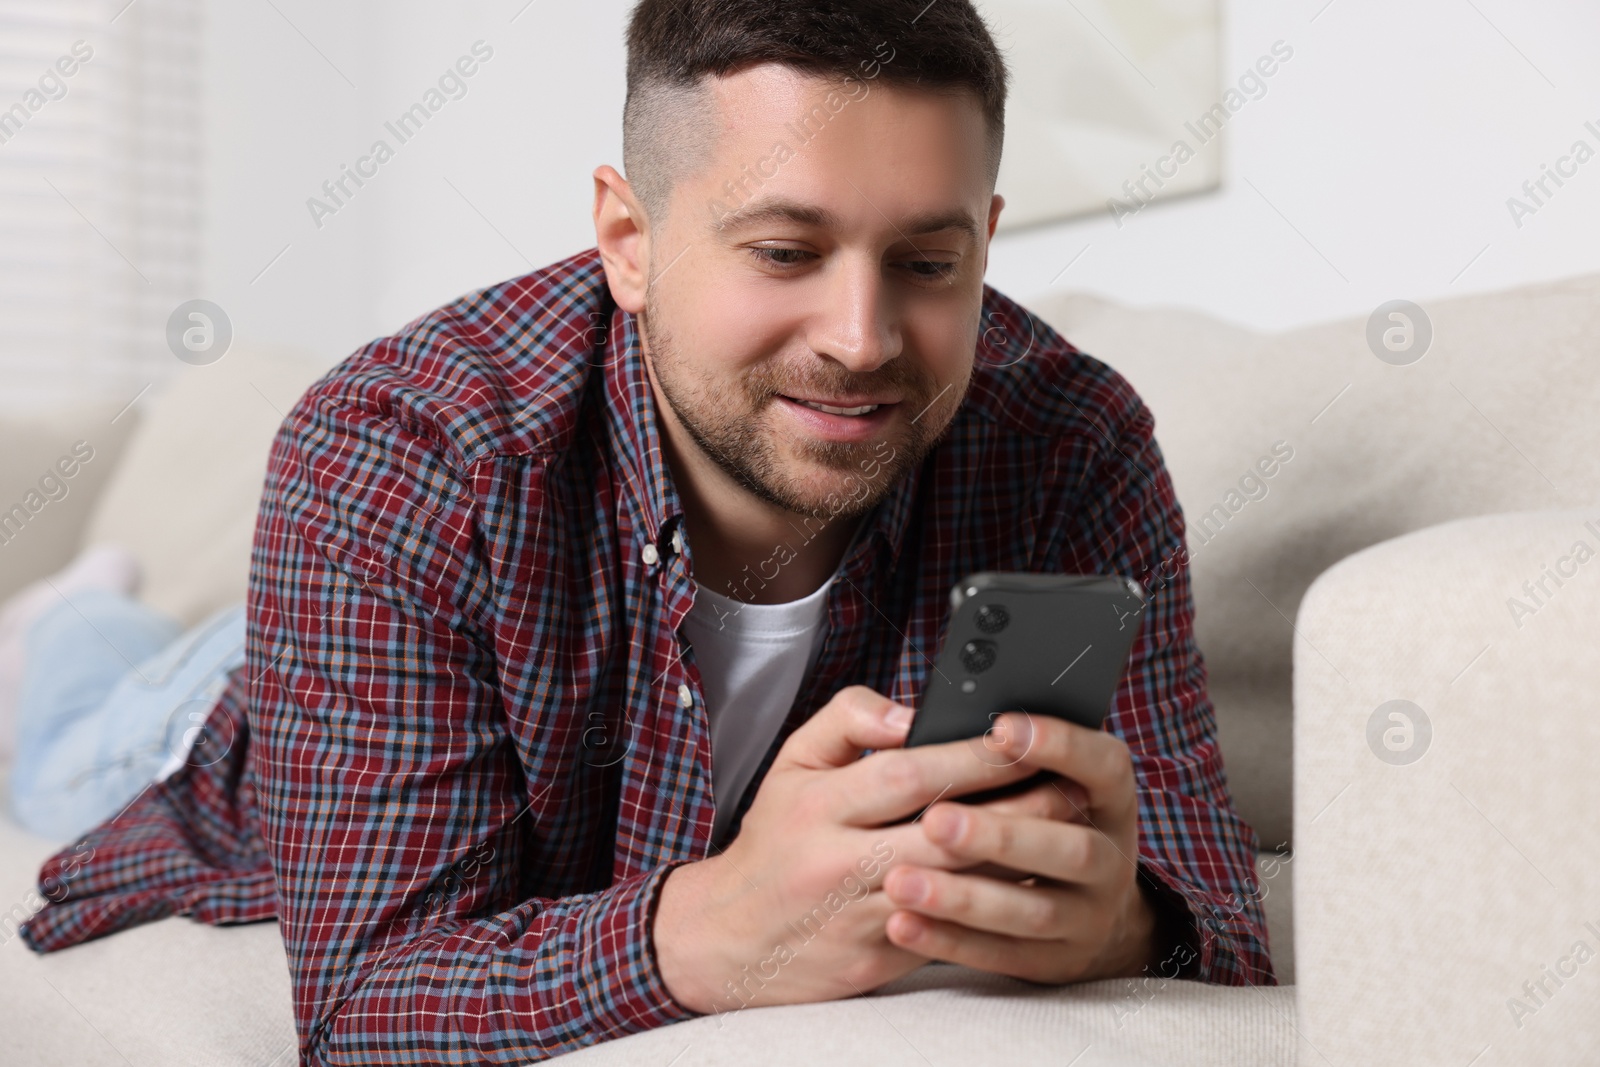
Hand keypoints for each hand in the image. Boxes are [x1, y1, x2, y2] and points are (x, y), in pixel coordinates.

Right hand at [653, 686, 1046, 1012]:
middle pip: (943, 832)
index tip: (1018, 739)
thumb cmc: (776, 840)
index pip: (907, 773)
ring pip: (954, 886)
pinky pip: (947, 931)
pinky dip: (992, 906)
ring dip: (1016, 858)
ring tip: (1066, 829)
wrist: (730, 939)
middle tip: (1069, 784)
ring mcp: (858, 915)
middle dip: (1014, 807)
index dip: (969, 757)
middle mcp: (836, 860)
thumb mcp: (791, 764)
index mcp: (817, 804)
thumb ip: (847, 719)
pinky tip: (1032, 882)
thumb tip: (909, 713)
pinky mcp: (876, 960)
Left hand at [878, 711, 1162, 982]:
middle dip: (1000, 835)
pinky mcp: (1056, 961)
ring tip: (899, 881)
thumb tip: (919, 722)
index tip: (999, 727)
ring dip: (964, 897)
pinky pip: (1002, 955)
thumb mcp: (1036, 772)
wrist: (1083, 908)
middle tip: (935, 820)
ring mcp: (1089, 915)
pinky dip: (950, 941)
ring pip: (1031, 911)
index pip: (1101, 764)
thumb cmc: (1031, 813)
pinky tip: (901, 923)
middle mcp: (1110, 855)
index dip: (1058, 745)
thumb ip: (990, 741)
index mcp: (1108, 795)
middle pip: (1069, 848)